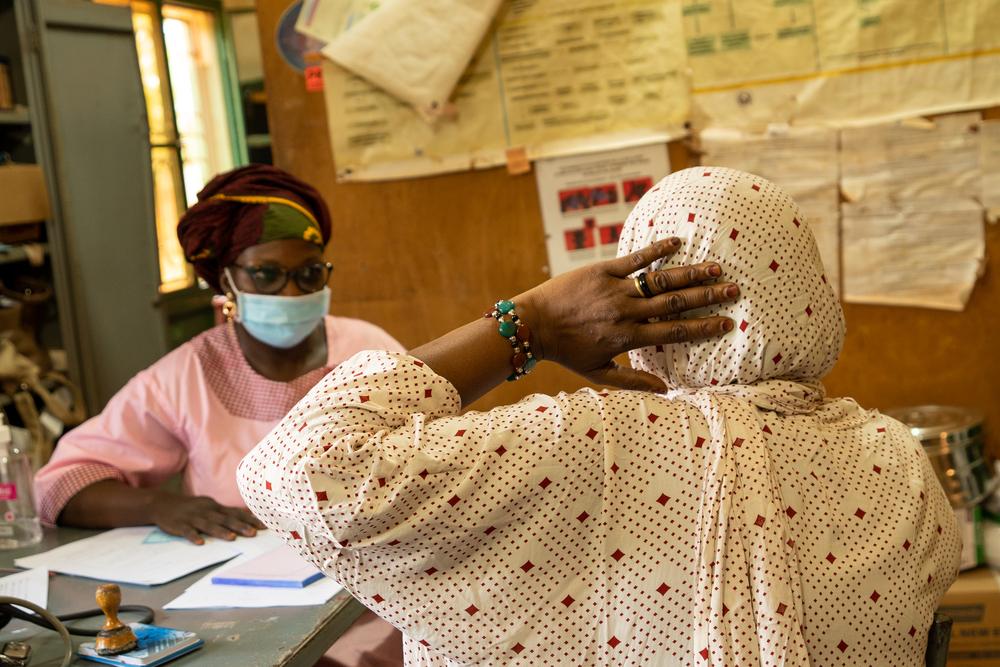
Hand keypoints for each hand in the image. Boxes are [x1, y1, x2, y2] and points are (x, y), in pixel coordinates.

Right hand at [148, 493, 264, 544]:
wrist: (162, 503)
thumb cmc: (191, 507)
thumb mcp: (208, 506)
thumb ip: (224, 512)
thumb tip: (245, 516)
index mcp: (214, 506)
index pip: (235, 512)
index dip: (249, 519)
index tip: (263, 526)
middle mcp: (206, 510)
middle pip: (225, 519)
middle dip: (240, 526)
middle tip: (254, 533)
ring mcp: (193, 517)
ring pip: (209, 525)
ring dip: (220, 532)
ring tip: (232, 538)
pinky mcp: (179, 524)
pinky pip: (187, 531)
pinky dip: (194, 536)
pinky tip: (200, 543)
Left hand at [518, 237, 737, 390]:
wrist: (532, 325)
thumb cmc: (566, 352)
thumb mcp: (597, 373)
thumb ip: (631, 382)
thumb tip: (666, 392)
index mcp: (627, 338)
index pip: (674, 331)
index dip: (704, 327)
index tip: (728, 323)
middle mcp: (626, 312)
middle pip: (675, 303)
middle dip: (708, 296)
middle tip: (734, 290)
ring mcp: (615, 288)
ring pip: (660, 280)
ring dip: (690, 273)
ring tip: (717, 267)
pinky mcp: (602, 270)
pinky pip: (634, 258)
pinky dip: (657, 249)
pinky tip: (678, 241)